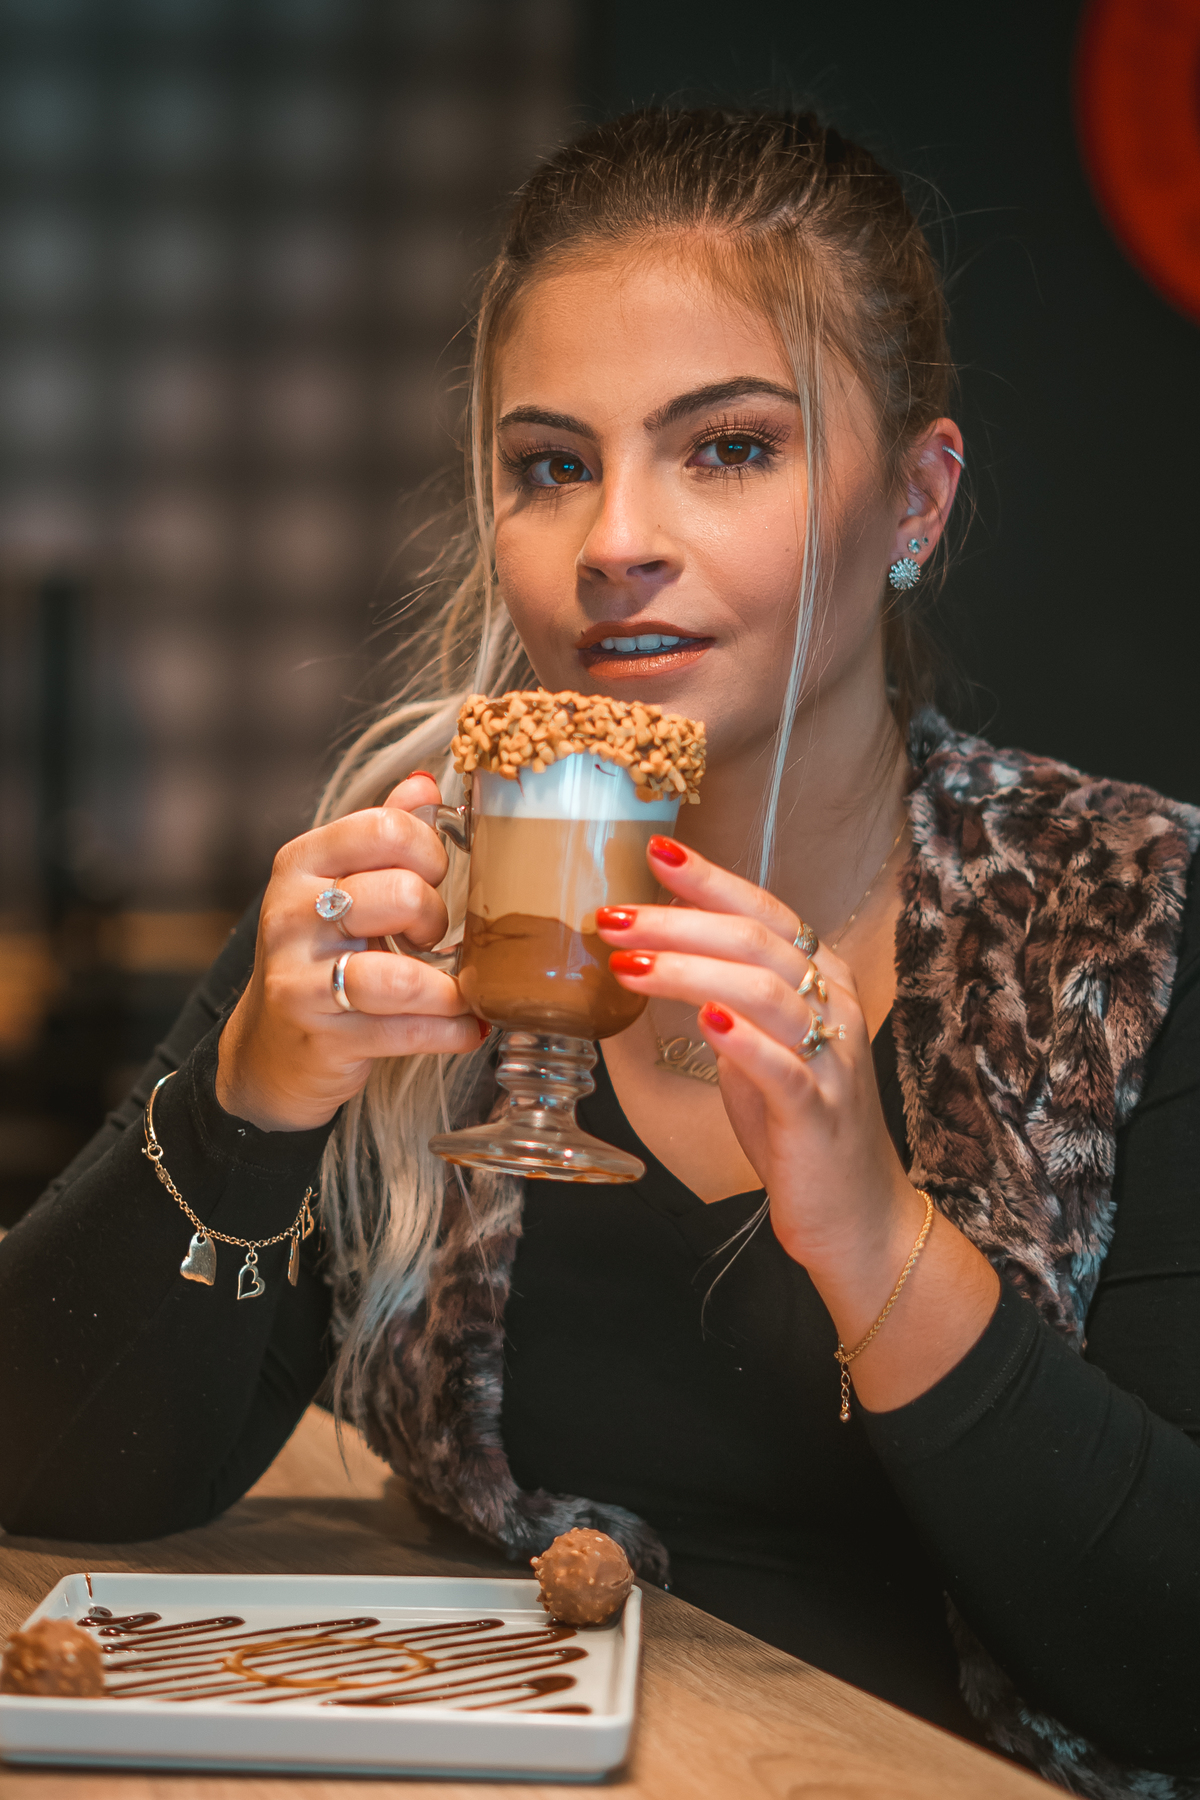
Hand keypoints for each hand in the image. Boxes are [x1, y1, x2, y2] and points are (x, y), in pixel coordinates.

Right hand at [217, 775, 484, 1131]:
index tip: (432, 877)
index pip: (386, 829)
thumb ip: (382, 834)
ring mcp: (300, 978)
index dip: (430, 852)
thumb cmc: (319, 956)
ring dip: (449, 988)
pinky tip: (467, 1026)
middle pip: (403, 894)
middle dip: (436, 919)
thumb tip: (425, 783)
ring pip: (403, 975)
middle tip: (430, 938)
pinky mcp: (322, 1036)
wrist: (270, 1048)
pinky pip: (408, 1031)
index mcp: (302, 863)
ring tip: (453, 991)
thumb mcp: (340, 885)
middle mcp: (292, 914)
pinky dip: (453, 1030)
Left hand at [597, 835, 997, 1410]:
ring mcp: (832, 1059)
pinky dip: (740, 1039)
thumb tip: (654, 945)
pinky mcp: (819, 1113)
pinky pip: (782, 1066)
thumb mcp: (756, 1041)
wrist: (853, 1210)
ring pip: (764, 992)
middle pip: (755, 943)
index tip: (654, 852)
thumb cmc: (796, 1120)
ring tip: (628, 965)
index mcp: (822, 978)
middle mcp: (834, 1006)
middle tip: (611, 918)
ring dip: (690, 972)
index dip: (709, 879)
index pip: (764, 910)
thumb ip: (723, 991)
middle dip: (677, 923)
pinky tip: (702, 1021)